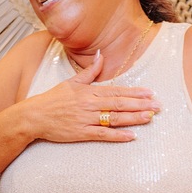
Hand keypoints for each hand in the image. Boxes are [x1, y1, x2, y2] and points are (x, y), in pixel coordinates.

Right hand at [26, 52, 160, 142]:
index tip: (150, 92)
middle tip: (158, 106)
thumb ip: (89, 71)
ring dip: (134, 118)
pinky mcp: (81, 133)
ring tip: (149, 117)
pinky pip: (103, 135)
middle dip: (140, 104)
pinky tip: (132, 136)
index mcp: (89, 91)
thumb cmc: (52, 99)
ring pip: (114, 118)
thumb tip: (101, 56)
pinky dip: (118, 136)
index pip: (116, 90)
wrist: (33, 116)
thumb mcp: (71, 82)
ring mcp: (86, 119)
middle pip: (120, 104)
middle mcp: (90, 104)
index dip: (134, 92)